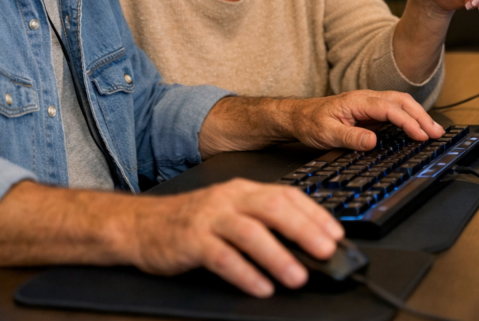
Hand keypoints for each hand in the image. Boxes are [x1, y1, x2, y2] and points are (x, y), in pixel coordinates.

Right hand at [128, 179, 342, 297]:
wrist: (141, 225)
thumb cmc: (192, 222)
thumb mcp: (231, 213)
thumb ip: (263, 222)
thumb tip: (307, 244)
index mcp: (243, 190)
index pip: (287, 195)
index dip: (314, 214)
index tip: (337, 234)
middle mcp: (228, 199)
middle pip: (272, 209)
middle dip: (304, 230)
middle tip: (327, 251)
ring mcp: (209, 219)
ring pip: (249, 233)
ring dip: (277, 255)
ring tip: (297, 276)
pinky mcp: (191, 241)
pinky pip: (222, 257)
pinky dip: (244, 273)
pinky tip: (261, 287)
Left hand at [287, 89, 444, 150]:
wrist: (298, 116)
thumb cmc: (310, 122)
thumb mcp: (326, 133)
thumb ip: (350, 137)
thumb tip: (373, 141)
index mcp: (358, 101)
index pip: (390, 108)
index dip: (408, 122)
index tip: (421, 135)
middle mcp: (366, 99)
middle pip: (401, 101)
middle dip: (421, 116)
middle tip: (437, 133)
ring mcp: (369, 104)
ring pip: (400, 103)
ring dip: (418, 115)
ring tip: (434, 130)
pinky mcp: (369, 112)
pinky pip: (394, 111)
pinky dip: (410, 117)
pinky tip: (417, 128)